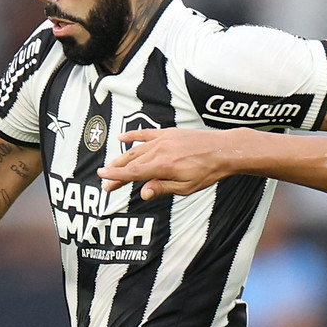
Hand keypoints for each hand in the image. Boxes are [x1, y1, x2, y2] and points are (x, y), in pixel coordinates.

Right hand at [100, 127, 239, 198]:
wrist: (223, 150)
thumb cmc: (207, 171)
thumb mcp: (186, 187)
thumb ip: (162, 188)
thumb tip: (143, 193)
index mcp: (162, 166)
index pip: (133, 173)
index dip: (116, 176)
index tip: (103, 179)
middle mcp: (159, 151)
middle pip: (132, 163)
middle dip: (117, 172)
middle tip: (106, 182)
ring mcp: (163, 140)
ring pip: (136, 149)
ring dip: (122, 158)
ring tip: (111, 166)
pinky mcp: (168, 133)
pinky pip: (146, 134)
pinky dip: (133, 135)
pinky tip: (122, 138)